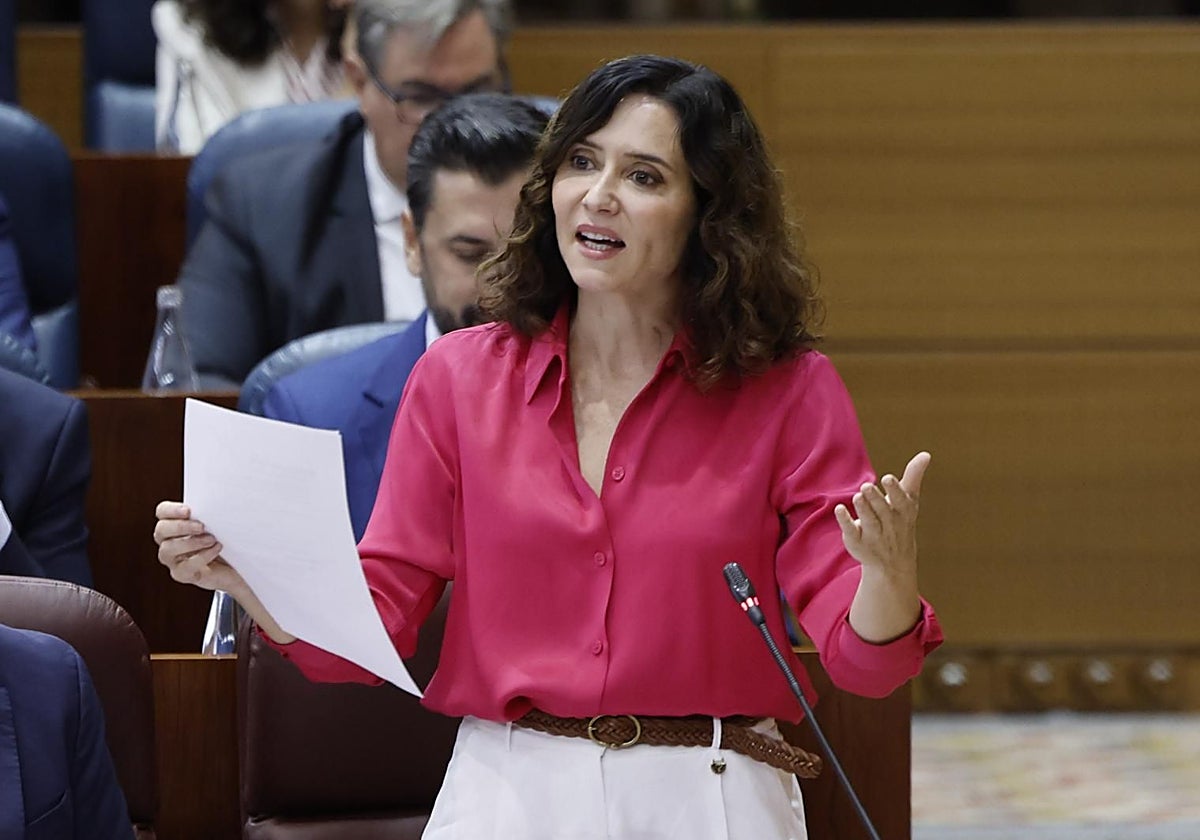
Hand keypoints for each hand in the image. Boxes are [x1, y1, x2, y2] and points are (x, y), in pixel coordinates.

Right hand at [153, 501, 243, 593]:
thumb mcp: (220, 522)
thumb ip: (212, 512)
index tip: (189, 510)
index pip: (162, 512)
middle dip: (181, 527)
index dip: (171, 510)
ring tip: (212, 539)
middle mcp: (168, 540)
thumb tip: (220, 502)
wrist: (237, 564)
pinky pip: (184, 568)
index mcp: (174, 522)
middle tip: (202, 526)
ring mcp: (173, 559)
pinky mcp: (182, 574)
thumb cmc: (226, 539)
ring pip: (167, 549)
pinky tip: (216, 549)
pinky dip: (201, 557)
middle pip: (161, 530)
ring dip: (191, 543)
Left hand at [834, 452, 929, 576]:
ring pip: (868, 520)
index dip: (894, 490)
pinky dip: (845, 521)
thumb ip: (913, 477)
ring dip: (862, 508)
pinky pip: (851, 531)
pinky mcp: (857, 541)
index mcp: (902, 511)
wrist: (893, 562)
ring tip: (858, 497)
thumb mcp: (908, 501)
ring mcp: (873, 535)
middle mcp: (889, 524)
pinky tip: (839, 509)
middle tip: (866, 487)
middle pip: (881, 510)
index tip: (887, 478)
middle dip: (874, 498)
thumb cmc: (900, 521)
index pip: (900, 500)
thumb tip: (926, 454)